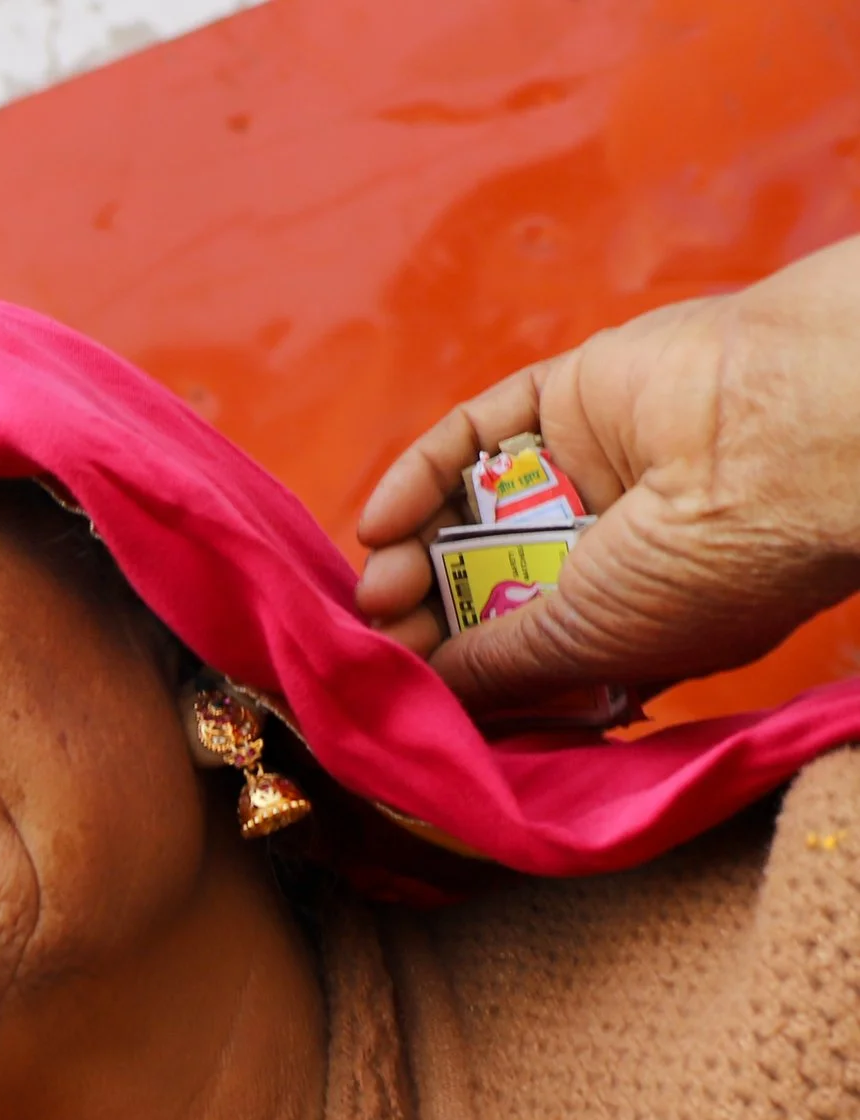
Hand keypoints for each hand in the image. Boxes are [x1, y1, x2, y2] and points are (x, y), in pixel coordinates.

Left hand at [355, 236, 859, 712]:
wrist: (781, 448)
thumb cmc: (707, 570)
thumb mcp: (586, 646)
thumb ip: (499, 666)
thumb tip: (425, 686)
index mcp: (635, 614)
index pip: (520, 642)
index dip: (454, 662)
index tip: (396, 683)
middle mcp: (612, 541)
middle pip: (482, 575)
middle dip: (422, 607)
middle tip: (378, 629)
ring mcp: (590, 464)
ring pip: (470, 506)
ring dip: (411, 547)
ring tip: (376, 586)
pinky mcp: (570, 395)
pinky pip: (476, 435)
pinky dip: (420, 473)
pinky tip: (379, 522)